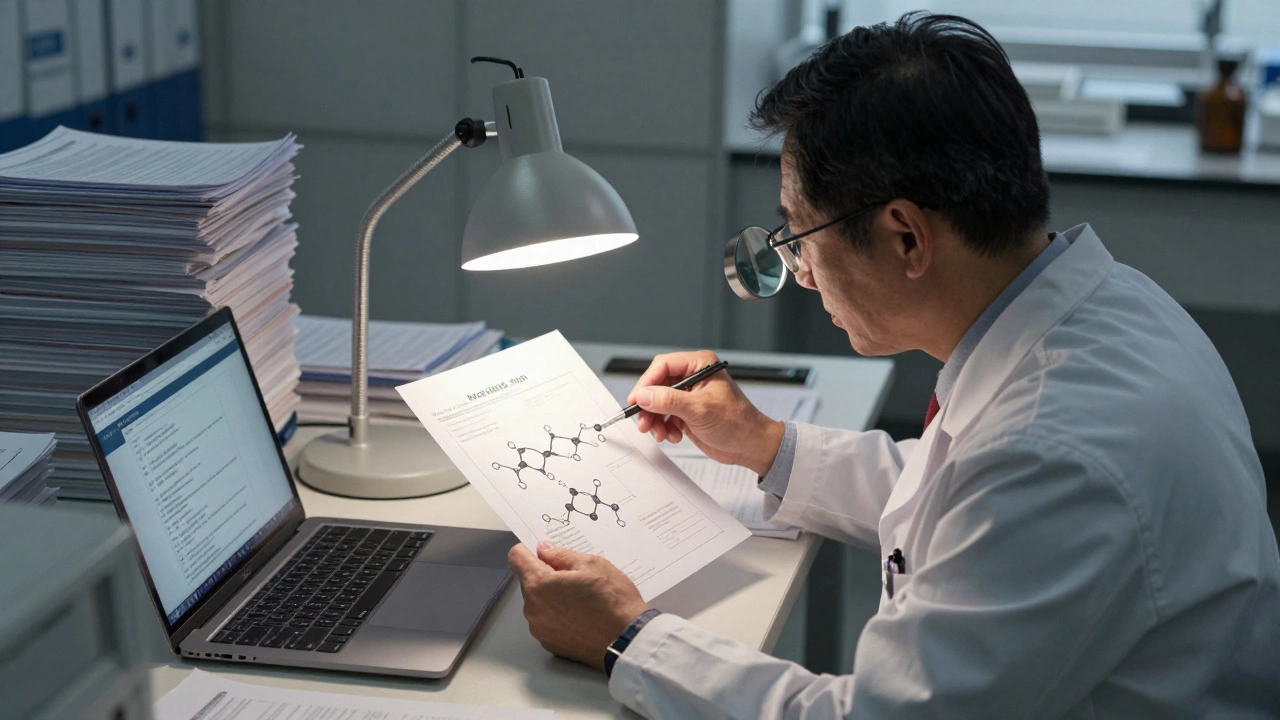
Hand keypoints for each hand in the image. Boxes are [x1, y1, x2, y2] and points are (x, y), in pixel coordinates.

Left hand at [509, 540, 650, 670]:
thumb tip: (544, 550)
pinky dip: (559, 616)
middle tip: (576, 578)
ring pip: (539, 602)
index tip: (544, 552)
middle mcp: (532, 608)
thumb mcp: (592, 564)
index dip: (530, 550)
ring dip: (553, 597)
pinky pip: (547, 622)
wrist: (628, 641)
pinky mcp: (549, 644)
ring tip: (583, 600)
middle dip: (547, 576)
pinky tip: (582, 617)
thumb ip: (561, 555)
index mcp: (539, 584)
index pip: (517, 557)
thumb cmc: (613, 601)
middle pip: (530, 582)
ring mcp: (540, 629)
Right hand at [629, 351, 784, 475]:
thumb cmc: (738, 423)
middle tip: (644, 423)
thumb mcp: (700, 410)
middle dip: (649, 406)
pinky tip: (673, 437)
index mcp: (700, 365)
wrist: (750, 446)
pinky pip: (664, 416)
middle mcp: (693, 377)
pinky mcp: (686, 412)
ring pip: (658, 403)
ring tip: (661, 434)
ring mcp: (689, 395)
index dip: (647, 383)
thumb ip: (669, 400)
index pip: (663, 366)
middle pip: (657, 385)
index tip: (636, 400)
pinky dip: (664, 428)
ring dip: (655, 420)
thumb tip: (644, 395)